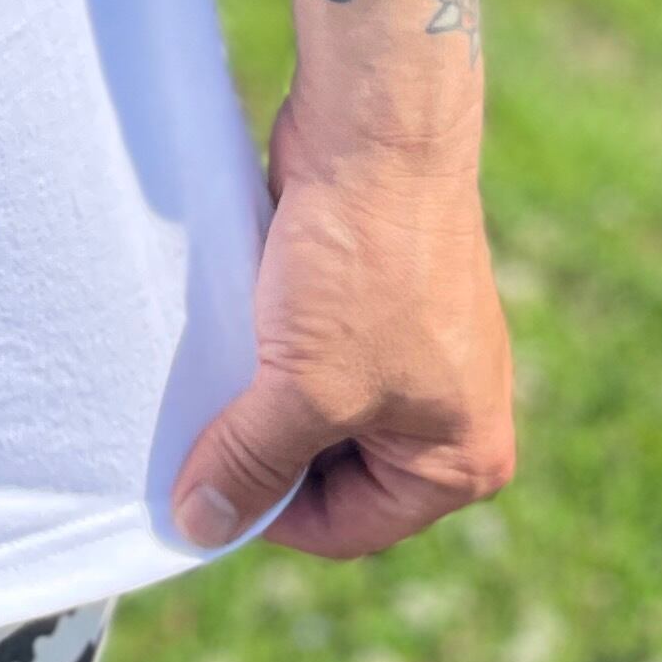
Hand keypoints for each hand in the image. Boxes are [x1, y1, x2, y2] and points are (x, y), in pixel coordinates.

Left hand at [172, 0, 514, 559]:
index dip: (268, 516)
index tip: (198, 491)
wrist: (375, 132)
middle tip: (198, 435)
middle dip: (266, 454)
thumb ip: (252, 461)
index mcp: (463, 459)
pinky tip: (229, 339)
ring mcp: (420, 355)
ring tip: (213, 382)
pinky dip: (271, 356)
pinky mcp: (382, 302)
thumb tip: (200, 526)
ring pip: (319, 412)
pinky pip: (317, 358)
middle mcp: (453, 414)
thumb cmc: (364, 267)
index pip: (350, 529)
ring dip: (264, 402)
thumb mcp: (304, 387)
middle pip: (335, 474)